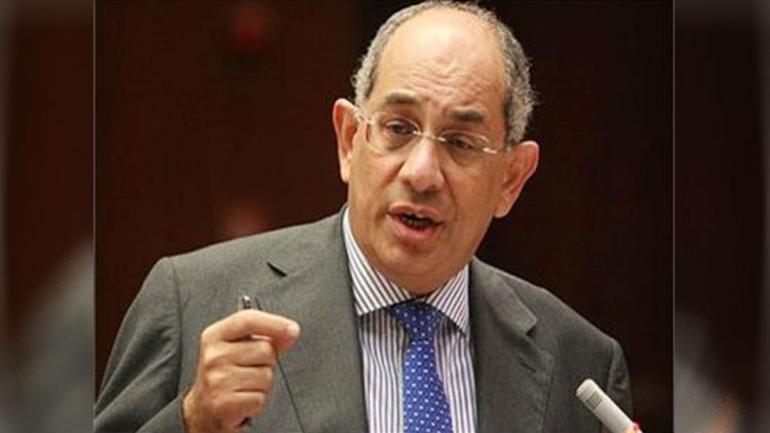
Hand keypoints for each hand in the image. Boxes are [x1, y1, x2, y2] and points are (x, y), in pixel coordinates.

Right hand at [182, 310, 299, 432]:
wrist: (203, 409)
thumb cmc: (224, 375)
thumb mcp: (237, 347)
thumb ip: (264, 336)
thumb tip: (290, 332)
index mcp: (215, 336)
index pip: (248, 320)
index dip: (275, 323)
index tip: (292, 329)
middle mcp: (214, 356)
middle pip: (265, 349)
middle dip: (267, 361)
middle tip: (251, 369)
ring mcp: (217, 379)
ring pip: (266, 375)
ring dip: (263, 384)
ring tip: (246, 385)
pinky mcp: (224, 403)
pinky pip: (260, 398)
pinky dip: (257, 401)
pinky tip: (244, 399)